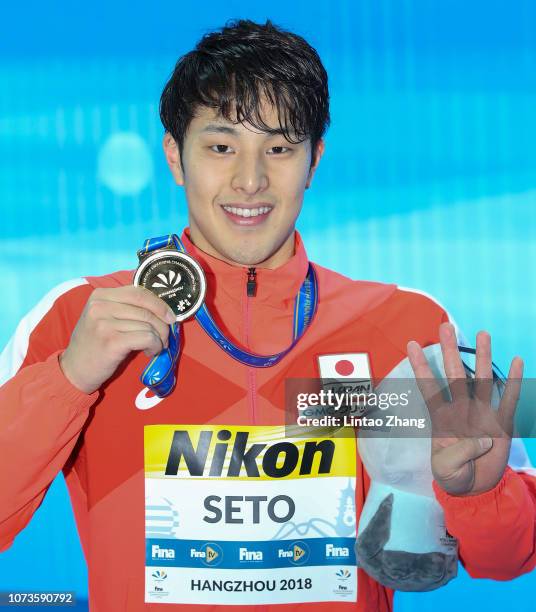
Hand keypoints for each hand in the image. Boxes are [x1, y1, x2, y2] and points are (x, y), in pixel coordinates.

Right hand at [60, 286, 175, 393]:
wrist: (74, 370)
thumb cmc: (95, 344)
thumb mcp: (104, 318)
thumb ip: (127, 308)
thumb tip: (163, 309)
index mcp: (100, 295)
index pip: (139, 292)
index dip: (159, 304)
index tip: (170, 317)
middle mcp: (100, 306)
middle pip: (147, 309)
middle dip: (163, 325)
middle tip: (165, 338)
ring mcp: (104, 323)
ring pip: (149, 325)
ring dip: (159, 338)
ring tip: (154, 347)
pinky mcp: (111, 341)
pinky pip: (147, 338)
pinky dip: (154, 346)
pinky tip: (150, 352)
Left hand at [407, 322, 523, 495]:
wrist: (474, 488)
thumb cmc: (453, 475)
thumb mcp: (447, 469)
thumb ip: (459, 454)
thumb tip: (483, 437)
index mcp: (441, 418)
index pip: (428, 387)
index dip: (421, 367)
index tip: (412, 344)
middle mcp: (460, 410)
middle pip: (454, 375)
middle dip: (450, 351)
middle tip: (446, 326)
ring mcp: (481, 414)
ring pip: (481, 380)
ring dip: (482, 357)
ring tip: (482, 334)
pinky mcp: (501, 424)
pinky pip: (509, 399)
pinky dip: (513, 381)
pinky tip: (516, 362)